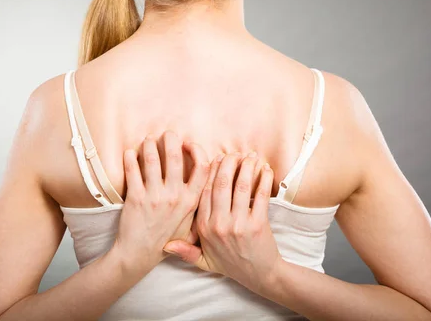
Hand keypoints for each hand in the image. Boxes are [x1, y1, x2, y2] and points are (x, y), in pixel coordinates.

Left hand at [112, 131, 209, 271]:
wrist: (140, 254)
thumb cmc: (167, 239)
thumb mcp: (192, 225)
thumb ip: (200, 207)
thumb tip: (212, 184)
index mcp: (192, 201)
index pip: (203, 168)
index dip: (197, 151)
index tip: (189, 144)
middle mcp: (175, 196)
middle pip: (176, 157)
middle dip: (171, 139)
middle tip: (167, 134)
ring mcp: (155, 196)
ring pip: (153, 160)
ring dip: (150, 145)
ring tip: (148, 140)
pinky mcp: (136, 198)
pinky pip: (133, 170)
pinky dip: (131, 158)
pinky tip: (130, 153)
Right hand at [163, 151, 283, 295]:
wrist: (260, 277)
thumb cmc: (232, 265)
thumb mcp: (204, 261)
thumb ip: (186, 251)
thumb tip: (165, 244)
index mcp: (203, 228)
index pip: (204, 192)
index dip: (210, 172)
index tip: (216, 158)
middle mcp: (218, 224)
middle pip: (220, 184)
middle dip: (228, 163)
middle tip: (233, 153)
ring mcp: (238, 224)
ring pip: (240, 186)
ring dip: (246, 167)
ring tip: (250, 156)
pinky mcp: (257, 224)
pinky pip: (260, 196)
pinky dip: (263, 179)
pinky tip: (265, 169)